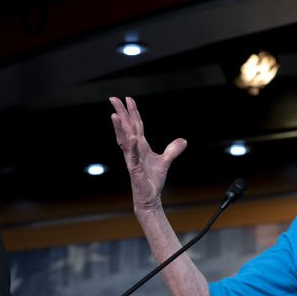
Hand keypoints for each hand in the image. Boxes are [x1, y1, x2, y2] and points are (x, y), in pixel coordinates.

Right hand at [110, 96, 186, 211]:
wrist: (150, 197)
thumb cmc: (152, 180)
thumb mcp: (165, 161)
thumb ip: (173, 150)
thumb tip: (183, 140)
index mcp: (140, 146)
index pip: (135, 125)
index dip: (132, 112)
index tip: (128, 98)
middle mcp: (133, 150)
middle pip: (126, 128)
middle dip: (121, 113)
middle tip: (113, 98)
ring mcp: (132, 159)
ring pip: (124, 140)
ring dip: (120, 127)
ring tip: (115, 114)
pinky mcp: (135, 169)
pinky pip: (133, 156)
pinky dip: (132, 146)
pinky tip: (132, 137)